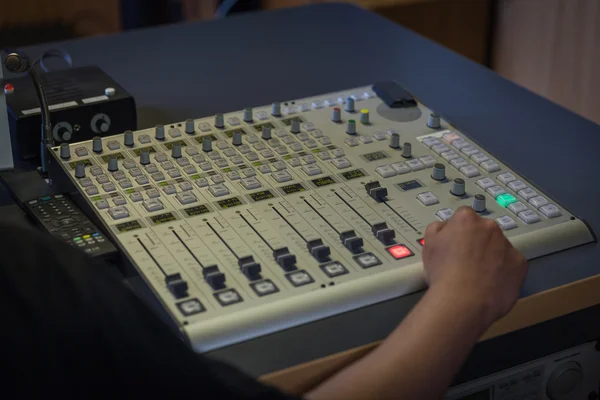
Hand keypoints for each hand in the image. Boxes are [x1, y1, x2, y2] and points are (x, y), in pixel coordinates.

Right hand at [422, 206, 527, 327]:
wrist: (462, 300)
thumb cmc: (443, 273)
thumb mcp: (428, 245)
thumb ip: (437, 229)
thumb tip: (444, 227)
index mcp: (466, 219)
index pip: (464, 217)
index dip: (459, 231)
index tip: (456, 243)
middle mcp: (490, 227)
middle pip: (485, 230)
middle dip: (478, 242)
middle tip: (466, 260)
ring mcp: (508, 245)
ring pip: (500, 247)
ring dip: (492, 256)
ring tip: (478, 275)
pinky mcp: (520, 264)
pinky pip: (512, 264)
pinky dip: (505, 271)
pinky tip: (491, 283)